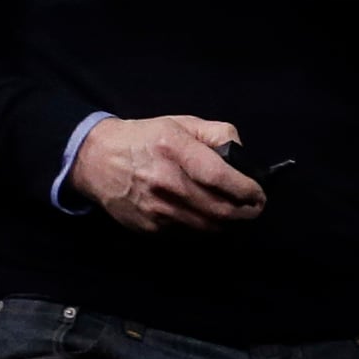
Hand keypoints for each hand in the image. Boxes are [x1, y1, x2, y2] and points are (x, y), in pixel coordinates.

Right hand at [72, 112, 266, 235]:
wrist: (98, 161)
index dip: (246, 189)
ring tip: (237, 214)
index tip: (260, 194)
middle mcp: (165, 181)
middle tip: (256, 208)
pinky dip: (206, 230)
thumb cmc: (146, 138)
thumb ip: (217, 134)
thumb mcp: (182, 123)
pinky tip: (211, 219)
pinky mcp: (150, 229)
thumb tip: (242, 158)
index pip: (220, 177)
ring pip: (207, 227)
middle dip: (245, 212)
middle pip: (218, 209)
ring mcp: (156, 209)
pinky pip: (189, 235)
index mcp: (174, 148)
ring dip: (228, 224)